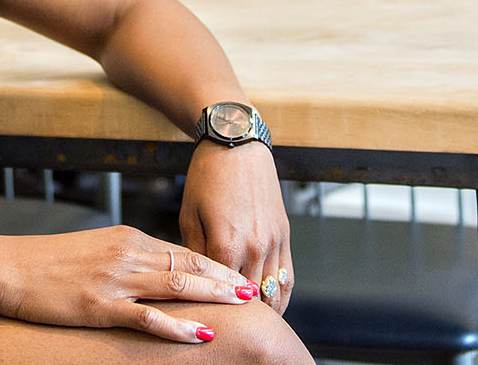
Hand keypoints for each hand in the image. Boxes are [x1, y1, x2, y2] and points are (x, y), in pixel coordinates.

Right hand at [0, 226, 260, 342]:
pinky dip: (178, 326)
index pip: (183, 249)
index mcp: (128, 238)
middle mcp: (127, 253)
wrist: (7, 267)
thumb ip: (128, 258)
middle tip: (255, 290)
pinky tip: (200, 334)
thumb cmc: (47, 263)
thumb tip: (158, 270)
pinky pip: (147, 317)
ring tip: (242, 305)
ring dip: (213, 296)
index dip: (215, 264)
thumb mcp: (95, 250)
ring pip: (176, 285)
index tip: (239, 276)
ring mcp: (115, 280)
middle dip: (225, 278)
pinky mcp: (100, 305)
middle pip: (188, 264)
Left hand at [181, 139, 291, 313]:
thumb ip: (194, 254)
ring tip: (250, 329)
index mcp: (225, 244)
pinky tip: (271, 307)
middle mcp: (254, 247)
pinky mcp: (284, 234)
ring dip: (263, 314)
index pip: (219, 293)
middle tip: (227, 333)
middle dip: (238, 318)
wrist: (237, 143)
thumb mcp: (189, 214)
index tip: (202, 326)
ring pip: (272, 293)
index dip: (211, 310)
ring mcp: (273, 242)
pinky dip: (281, 297)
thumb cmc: (207, 176)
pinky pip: (288, 277)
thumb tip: (196, 283)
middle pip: (249, 300)